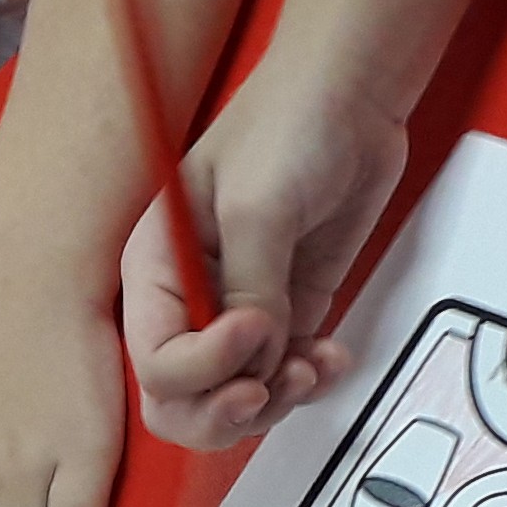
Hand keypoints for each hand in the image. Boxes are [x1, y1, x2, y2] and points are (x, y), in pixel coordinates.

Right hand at [127, 65, 406, 448]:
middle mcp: (187, 297)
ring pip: (233, 399)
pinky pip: (282, 376)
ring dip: (273, 401)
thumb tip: (256, 360)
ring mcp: (238, 309)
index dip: (204, 368)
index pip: (157, 360)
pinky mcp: (288, 311)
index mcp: (154, 266)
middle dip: (223, 410)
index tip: (257, 329)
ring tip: (310, 366)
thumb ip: (251, 289)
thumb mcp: (258, 207)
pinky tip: (330, 357)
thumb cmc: (289, 126)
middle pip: (179, 398)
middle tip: (268, 387)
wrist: (352, 96)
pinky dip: (306, 381)